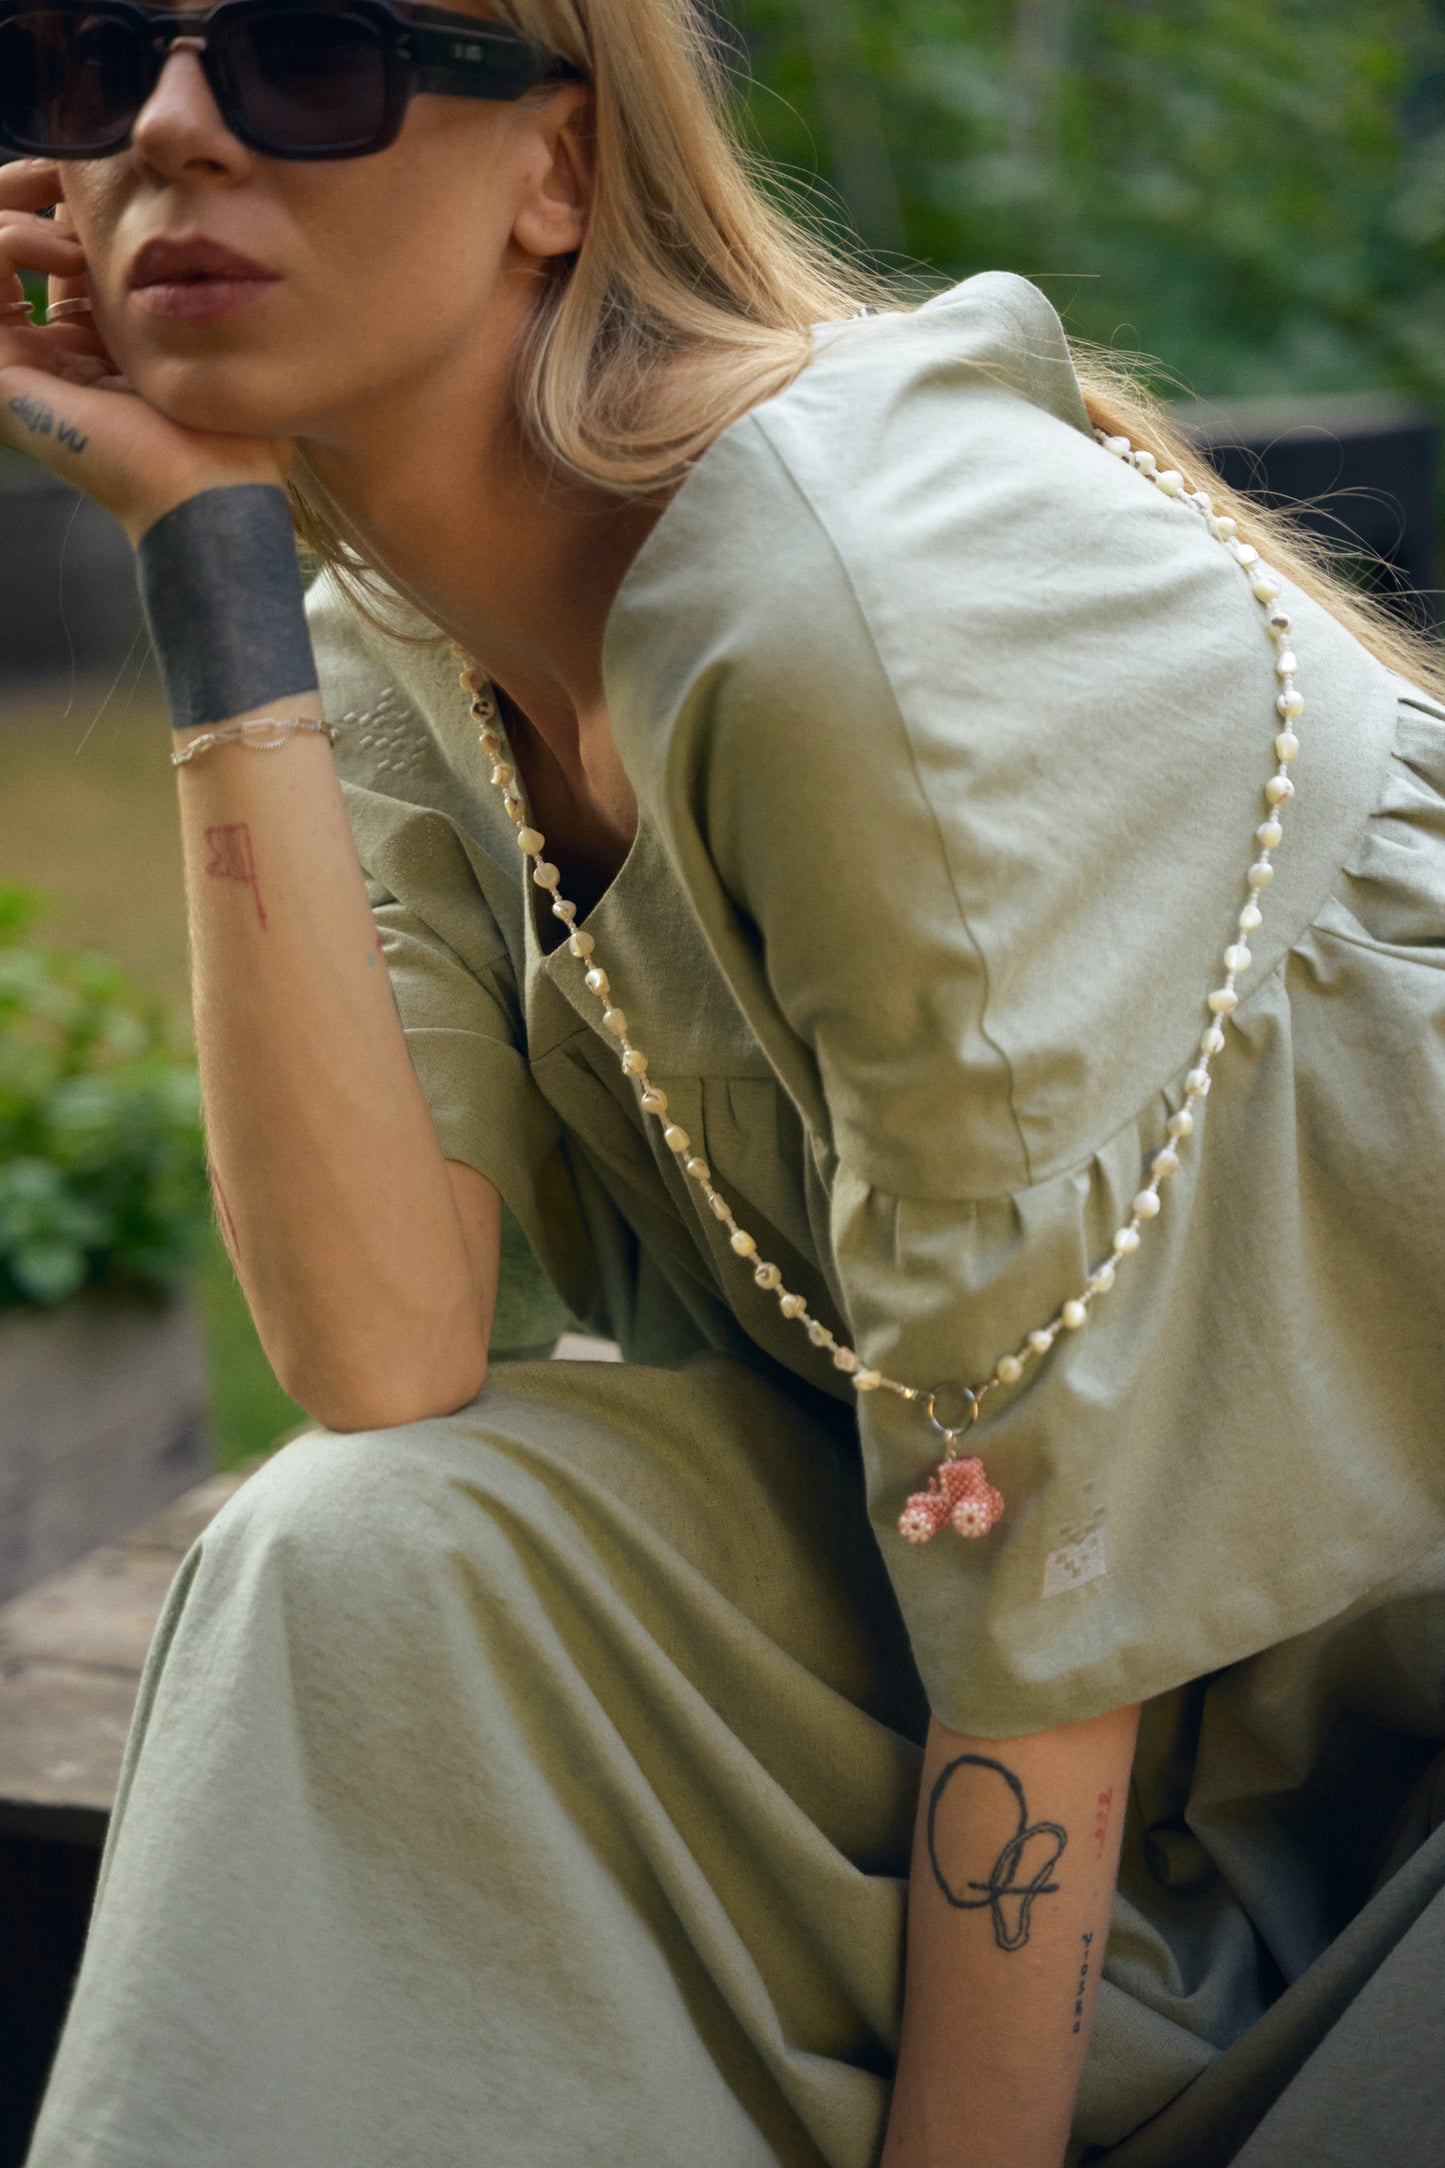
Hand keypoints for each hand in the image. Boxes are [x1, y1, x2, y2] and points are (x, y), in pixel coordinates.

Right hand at [0, 159, 295, 543]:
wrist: (207, 486)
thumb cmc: (231, 432)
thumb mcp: (217, 341)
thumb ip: (197, 288)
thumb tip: (195, 225)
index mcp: (103, 345)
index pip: (64, 246)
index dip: (74, 198)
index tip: (108, 176)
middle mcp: (57, 350)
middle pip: (17, 238)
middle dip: (32, 187)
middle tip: (66, 175)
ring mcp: (26, 361)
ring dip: (17, 208)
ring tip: (74, 232)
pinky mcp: (3, 373)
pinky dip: (9, 239)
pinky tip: (64, 253)